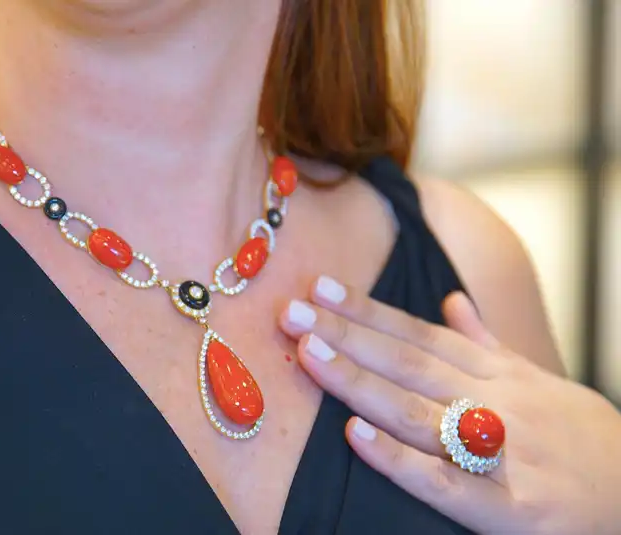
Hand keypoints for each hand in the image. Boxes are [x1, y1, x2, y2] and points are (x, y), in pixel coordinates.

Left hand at [279, 276, 620, 534]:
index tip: (320, 288)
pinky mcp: (513, 509)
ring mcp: (502, 453)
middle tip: (292, 312)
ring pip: (419, 411)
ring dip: (361, 382)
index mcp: (498, 374)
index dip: (368, 311)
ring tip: (311, 356)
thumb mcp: (542, 381)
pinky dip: (401, 460)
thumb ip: (489, 343)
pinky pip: (446, 483)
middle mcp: (495, 403)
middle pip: (408, 364)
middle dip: (347, 335)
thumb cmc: (584, 440)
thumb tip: (452, 300)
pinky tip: (358, 437)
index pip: (419, 334)